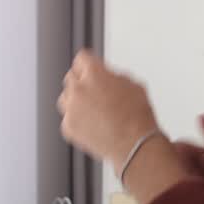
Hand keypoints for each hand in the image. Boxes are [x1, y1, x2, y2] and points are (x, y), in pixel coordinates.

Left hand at [57, 49, 160, 169]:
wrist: (134, 144)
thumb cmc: (137, 116)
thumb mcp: (133, 84)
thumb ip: (113, 76)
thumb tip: (106, 78)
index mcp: (94, 73)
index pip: (81, 58)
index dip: (88, 63)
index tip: (88, 66)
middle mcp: (78, 89)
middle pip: (71, 77)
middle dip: (82, 81)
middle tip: (94, 90)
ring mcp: (71, 109)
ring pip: (65, 98)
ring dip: (75, 99)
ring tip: (93, 108)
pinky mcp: (68, 127)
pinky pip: (68, 118)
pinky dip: (77, 119)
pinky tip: (93, 123)